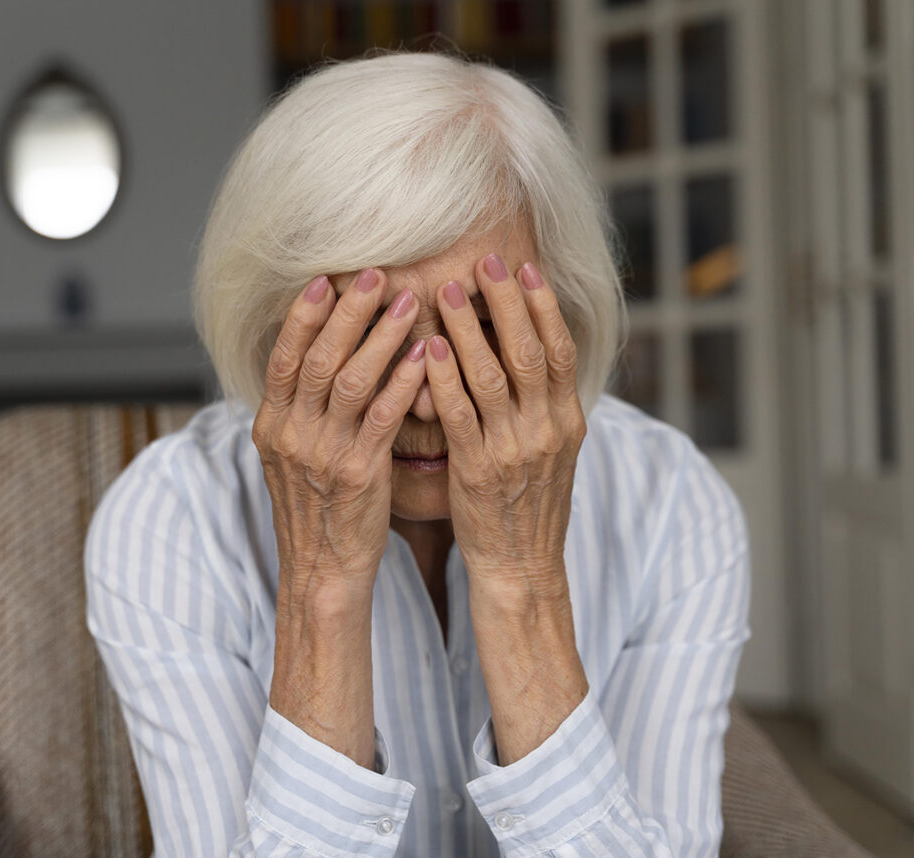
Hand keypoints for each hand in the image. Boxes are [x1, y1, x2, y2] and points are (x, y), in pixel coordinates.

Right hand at [251, 268, 426, 604]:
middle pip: (317, 359)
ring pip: (350, 381)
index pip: (283, 358)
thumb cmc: (316, 509)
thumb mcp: (290, 457)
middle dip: (347, 312)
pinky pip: (382, 417)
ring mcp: (323, 454)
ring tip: (408, 301)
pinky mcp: (358, 474)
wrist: (322, 569)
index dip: (303, 316)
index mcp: (272, 426)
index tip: (325, 278)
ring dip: (380, 337)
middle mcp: (292, 435)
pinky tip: (424, 354)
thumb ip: (299, 411)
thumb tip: (314, 360)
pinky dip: (403, 382)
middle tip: (375, 273)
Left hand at [424, 253, 585, 595]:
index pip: (561, 351)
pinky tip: (428, 347)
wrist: (522, 565)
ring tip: (445, 291)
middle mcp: (546, 429)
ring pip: (493, 376)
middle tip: (484, 261)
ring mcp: (513, 450)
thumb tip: (534, 355)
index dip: (544, 307)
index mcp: (567, 421)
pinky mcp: (478, 470)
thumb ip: (545, 405)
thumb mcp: (552, 452)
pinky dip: (444, 378)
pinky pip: (460, 415)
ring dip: (469, 329)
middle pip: (530, 352)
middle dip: (506, 303)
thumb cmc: (529, 504)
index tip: (525, 269)